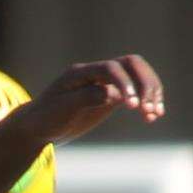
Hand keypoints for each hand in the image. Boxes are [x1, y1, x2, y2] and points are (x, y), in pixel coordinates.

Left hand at [18, 55, 164, 145]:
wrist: (38, 127)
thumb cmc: (46, 117)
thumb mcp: (62, 109)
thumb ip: (87, 98)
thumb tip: (114, 93)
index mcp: (81, 72)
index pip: (111, 68)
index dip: (124, 83)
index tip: (131, 105)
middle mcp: (97, 73)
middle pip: (132, 64)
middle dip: (145, 83)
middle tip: (148, 108)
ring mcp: (106, 83)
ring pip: (138, 76)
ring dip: (151, 92)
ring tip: (154, 114)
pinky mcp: (112, 96)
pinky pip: (136, 92)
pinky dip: (147, 101)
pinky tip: (153, 116)